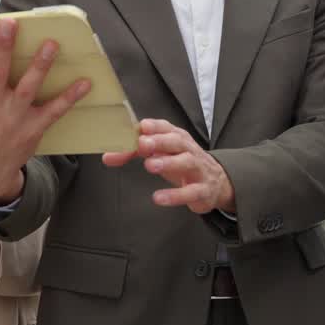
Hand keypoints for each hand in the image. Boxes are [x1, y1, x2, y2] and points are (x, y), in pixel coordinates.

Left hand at [103, 119, 235, 213]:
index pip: (165, 127)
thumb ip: (134, 153)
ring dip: (169, 163)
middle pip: (177, 141)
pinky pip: (190, 192)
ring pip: (186, 162)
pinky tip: (159, 198)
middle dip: (160, 141)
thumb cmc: (182, 163)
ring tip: (151, 166)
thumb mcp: (160, 154)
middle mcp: (189, 150)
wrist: (216, 182)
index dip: (153, 127)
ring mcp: (198, 169)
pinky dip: (175, 195)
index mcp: (177, 138)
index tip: (140, 126)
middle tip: (143, 144)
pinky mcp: (202, 190)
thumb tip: (108, 156)